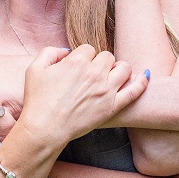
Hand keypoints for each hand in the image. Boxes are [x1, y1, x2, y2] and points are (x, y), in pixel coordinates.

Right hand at [18, 45, 148, 147]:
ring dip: (118, 68)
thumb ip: (50, 52)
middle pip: (107, 56)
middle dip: (100, 62)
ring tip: (112, 75)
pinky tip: (144, 75)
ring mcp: (106, 90)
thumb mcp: (34, 69)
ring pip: (123, 68)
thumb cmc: (37, 100)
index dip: (83, 57)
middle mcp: (94, 73)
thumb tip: (67, 51)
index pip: (88, 49)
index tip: (78, 67)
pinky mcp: (113, 106)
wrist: (44, 129)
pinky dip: (141, 81)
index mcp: (76, 62)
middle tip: (92, 74)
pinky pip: (134, 90)